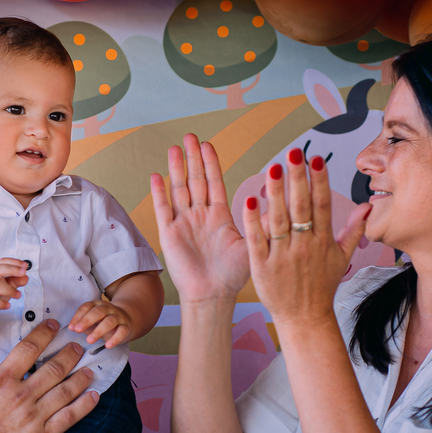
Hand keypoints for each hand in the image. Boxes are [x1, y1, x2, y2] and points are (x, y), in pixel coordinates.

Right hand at [0, 258, 27, 329]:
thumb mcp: (3, 288)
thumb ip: (14, 282)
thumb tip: (25, 277)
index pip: (0, 263)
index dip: (13, 262)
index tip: (25, 265)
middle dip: (12, 270)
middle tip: (23, 273)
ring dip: (9, 290)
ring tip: (18, 295)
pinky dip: (0, 304)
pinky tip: (7, 305)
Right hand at [0, 320, 99, 432]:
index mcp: (0, 380)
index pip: (29, 349)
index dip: (44, 334)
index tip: (55, 325)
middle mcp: (21, 396)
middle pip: (54, 368)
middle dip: (69, 354)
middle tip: (79, 346)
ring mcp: (33, 419)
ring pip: (65, 391)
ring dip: (80, 377)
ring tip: (90, 368)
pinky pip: (68, 419)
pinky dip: (84, 406)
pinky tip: (93, 397)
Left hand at [69, 300, 133, 347]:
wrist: (127, 319)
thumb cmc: (104, 321)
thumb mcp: (93, 321)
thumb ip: (84, 324)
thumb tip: (74, 328)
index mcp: (97, 304)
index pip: (86, 307)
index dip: (78, 316)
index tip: (72, 328)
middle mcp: (108, 308)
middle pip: (98, 312)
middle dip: (87, 320)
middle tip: (78, 330)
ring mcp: (118, 317)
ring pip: (109, 322)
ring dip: (98, 331)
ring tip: (89, 341)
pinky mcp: (126, 326)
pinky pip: (122, 331)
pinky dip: (115, 339)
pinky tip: (108, 345)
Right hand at [150, 133, 249, 303]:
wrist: (214, 296)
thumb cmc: (233, 275)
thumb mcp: (253, 242)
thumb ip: (261, 220)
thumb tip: (274, 197)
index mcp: (219, 216)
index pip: (214, 183)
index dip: (210, 163)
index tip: (208, 144)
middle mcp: (200, 216)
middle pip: (195, 180)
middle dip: (193, 158)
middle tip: (190, 136)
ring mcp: (184, 224)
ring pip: (179, 190)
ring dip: (177, 169)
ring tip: (175, 148)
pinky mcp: (170, 235)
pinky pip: (163, 209)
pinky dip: (159, 193)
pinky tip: (157, 175)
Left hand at [242, 150, 370, 326]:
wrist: (305, 318)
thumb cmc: (321, 287)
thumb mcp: (342, 258)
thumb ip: (354, 230)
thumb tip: (367, 206)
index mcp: (322, 241)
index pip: (321, 205)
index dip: (319, 181)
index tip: (316, 159)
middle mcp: (304, 246)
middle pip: (301, 207)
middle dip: (298, 179)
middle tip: (294, 154)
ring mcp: (283, 256)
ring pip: (279, 220)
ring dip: (276, 193)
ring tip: (272, 169)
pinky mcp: (263, 267)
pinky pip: (257, 240)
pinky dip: (254, 222)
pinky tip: (249, 201)